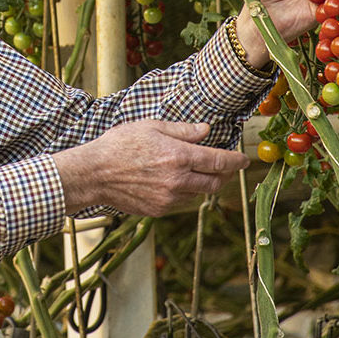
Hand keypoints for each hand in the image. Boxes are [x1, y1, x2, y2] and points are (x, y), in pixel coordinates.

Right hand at [52, 120, 249, 216]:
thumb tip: (206, 130)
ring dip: (201, 183)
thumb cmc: (119, 145)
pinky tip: (169, 181)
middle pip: (215, 182)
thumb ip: (182, 131)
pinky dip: (182, 192)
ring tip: (190, 171)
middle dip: (223, 175)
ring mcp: (169, 198)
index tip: (245, 160)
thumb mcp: (151, 127)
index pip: (220, 161)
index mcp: (179, 156)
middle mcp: (178, 180)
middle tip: (221, 166)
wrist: (93, 174)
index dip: (236, 161)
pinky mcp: (158, 210)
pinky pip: (180, 202)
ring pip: (198, 193)